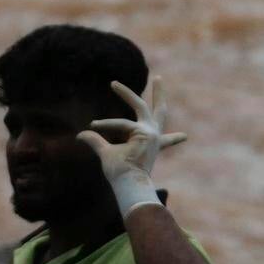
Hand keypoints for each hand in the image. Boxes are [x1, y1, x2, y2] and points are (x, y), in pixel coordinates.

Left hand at [82, 79, 185, 218]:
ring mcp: (151, 133)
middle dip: (160, 94)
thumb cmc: (120, 173)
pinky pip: (121, 124)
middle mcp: (154, 137)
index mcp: (151, 145)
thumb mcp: (106, 153)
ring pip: (140, 105)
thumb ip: (96, 141)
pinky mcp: (144, 133)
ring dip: (126, 93)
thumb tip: (80, 135)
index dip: (175, 139)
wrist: (127, 185)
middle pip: (160, 111)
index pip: (166, 140)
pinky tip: (93, 125)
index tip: (184, 137)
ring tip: (113, 83)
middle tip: (158, 78)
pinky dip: (106, 125)